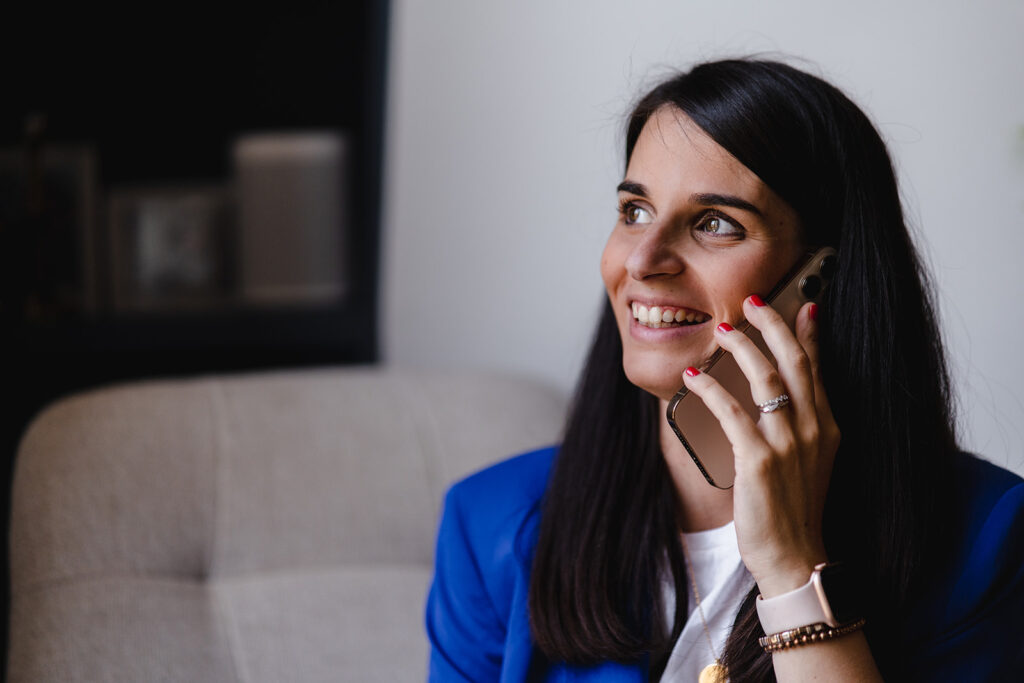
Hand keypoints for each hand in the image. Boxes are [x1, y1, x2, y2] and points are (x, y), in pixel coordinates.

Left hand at [680, 295, 840, 596]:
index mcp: (828, 427)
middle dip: (773, 324)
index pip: (818, 367)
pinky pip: (731, 411)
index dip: (807, 333)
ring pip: (765, 377)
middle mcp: (814, 429)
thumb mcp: (810, 462)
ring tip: (720, 330)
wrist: (794, 556)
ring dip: (740, 347)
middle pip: (795, 361)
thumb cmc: (793, 509)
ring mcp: (789, 444)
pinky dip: (710, 389)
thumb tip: (780, 395)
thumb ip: (801, 425)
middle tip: (752, 301)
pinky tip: (693, 377)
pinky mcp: (759, 460)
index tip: (801, 303)